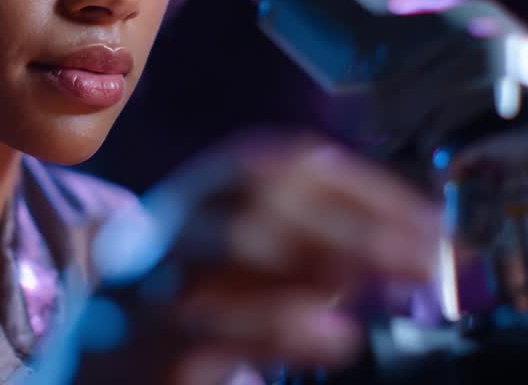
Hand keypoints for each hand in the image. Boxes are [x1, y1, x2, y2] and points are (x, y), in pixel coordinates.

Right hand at [70, 131, 442, 383]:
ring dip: (324, 254)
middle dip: (357, 218)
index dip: (363, 185)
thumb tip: (394, 249)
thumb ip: (303, 261)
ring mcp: (148, 281)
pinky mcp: (142, 346)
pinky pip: (210, 324)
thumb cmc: (173, 325)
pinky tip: (337, 337)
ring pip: (230, 240)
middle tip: (430, 255)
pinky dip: (281, 325)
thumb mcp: (242, 279)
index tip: (431, 221)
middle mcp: (168, 226)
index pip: (282, 163)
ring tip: (394, 280)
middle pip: (259, 191)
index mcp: (196, 202)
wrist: (97, 375)